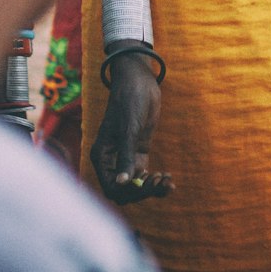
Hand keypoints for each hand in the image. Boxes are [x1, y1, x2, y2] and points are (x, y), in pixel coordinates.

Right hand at [89, 48, 173, 203]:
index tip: (148, 181)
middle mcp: (111, 160)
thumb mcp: (129, 128)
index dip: (129, 191)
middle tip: (161, 180)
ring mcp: (126, 157)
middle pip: (124, 191)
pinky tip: (169, 179)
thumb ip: (126, 155)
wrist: (139, 80)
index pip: (111, 187)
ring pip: (136, 186)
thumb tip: (122, 183)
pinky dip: (156, 181)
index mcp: (102, 156)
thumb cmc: (130, 100)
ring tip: (168, 181)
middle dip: (143, 191)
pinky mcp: (139, 152)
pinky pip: (145, 176)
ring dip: (152, 188)